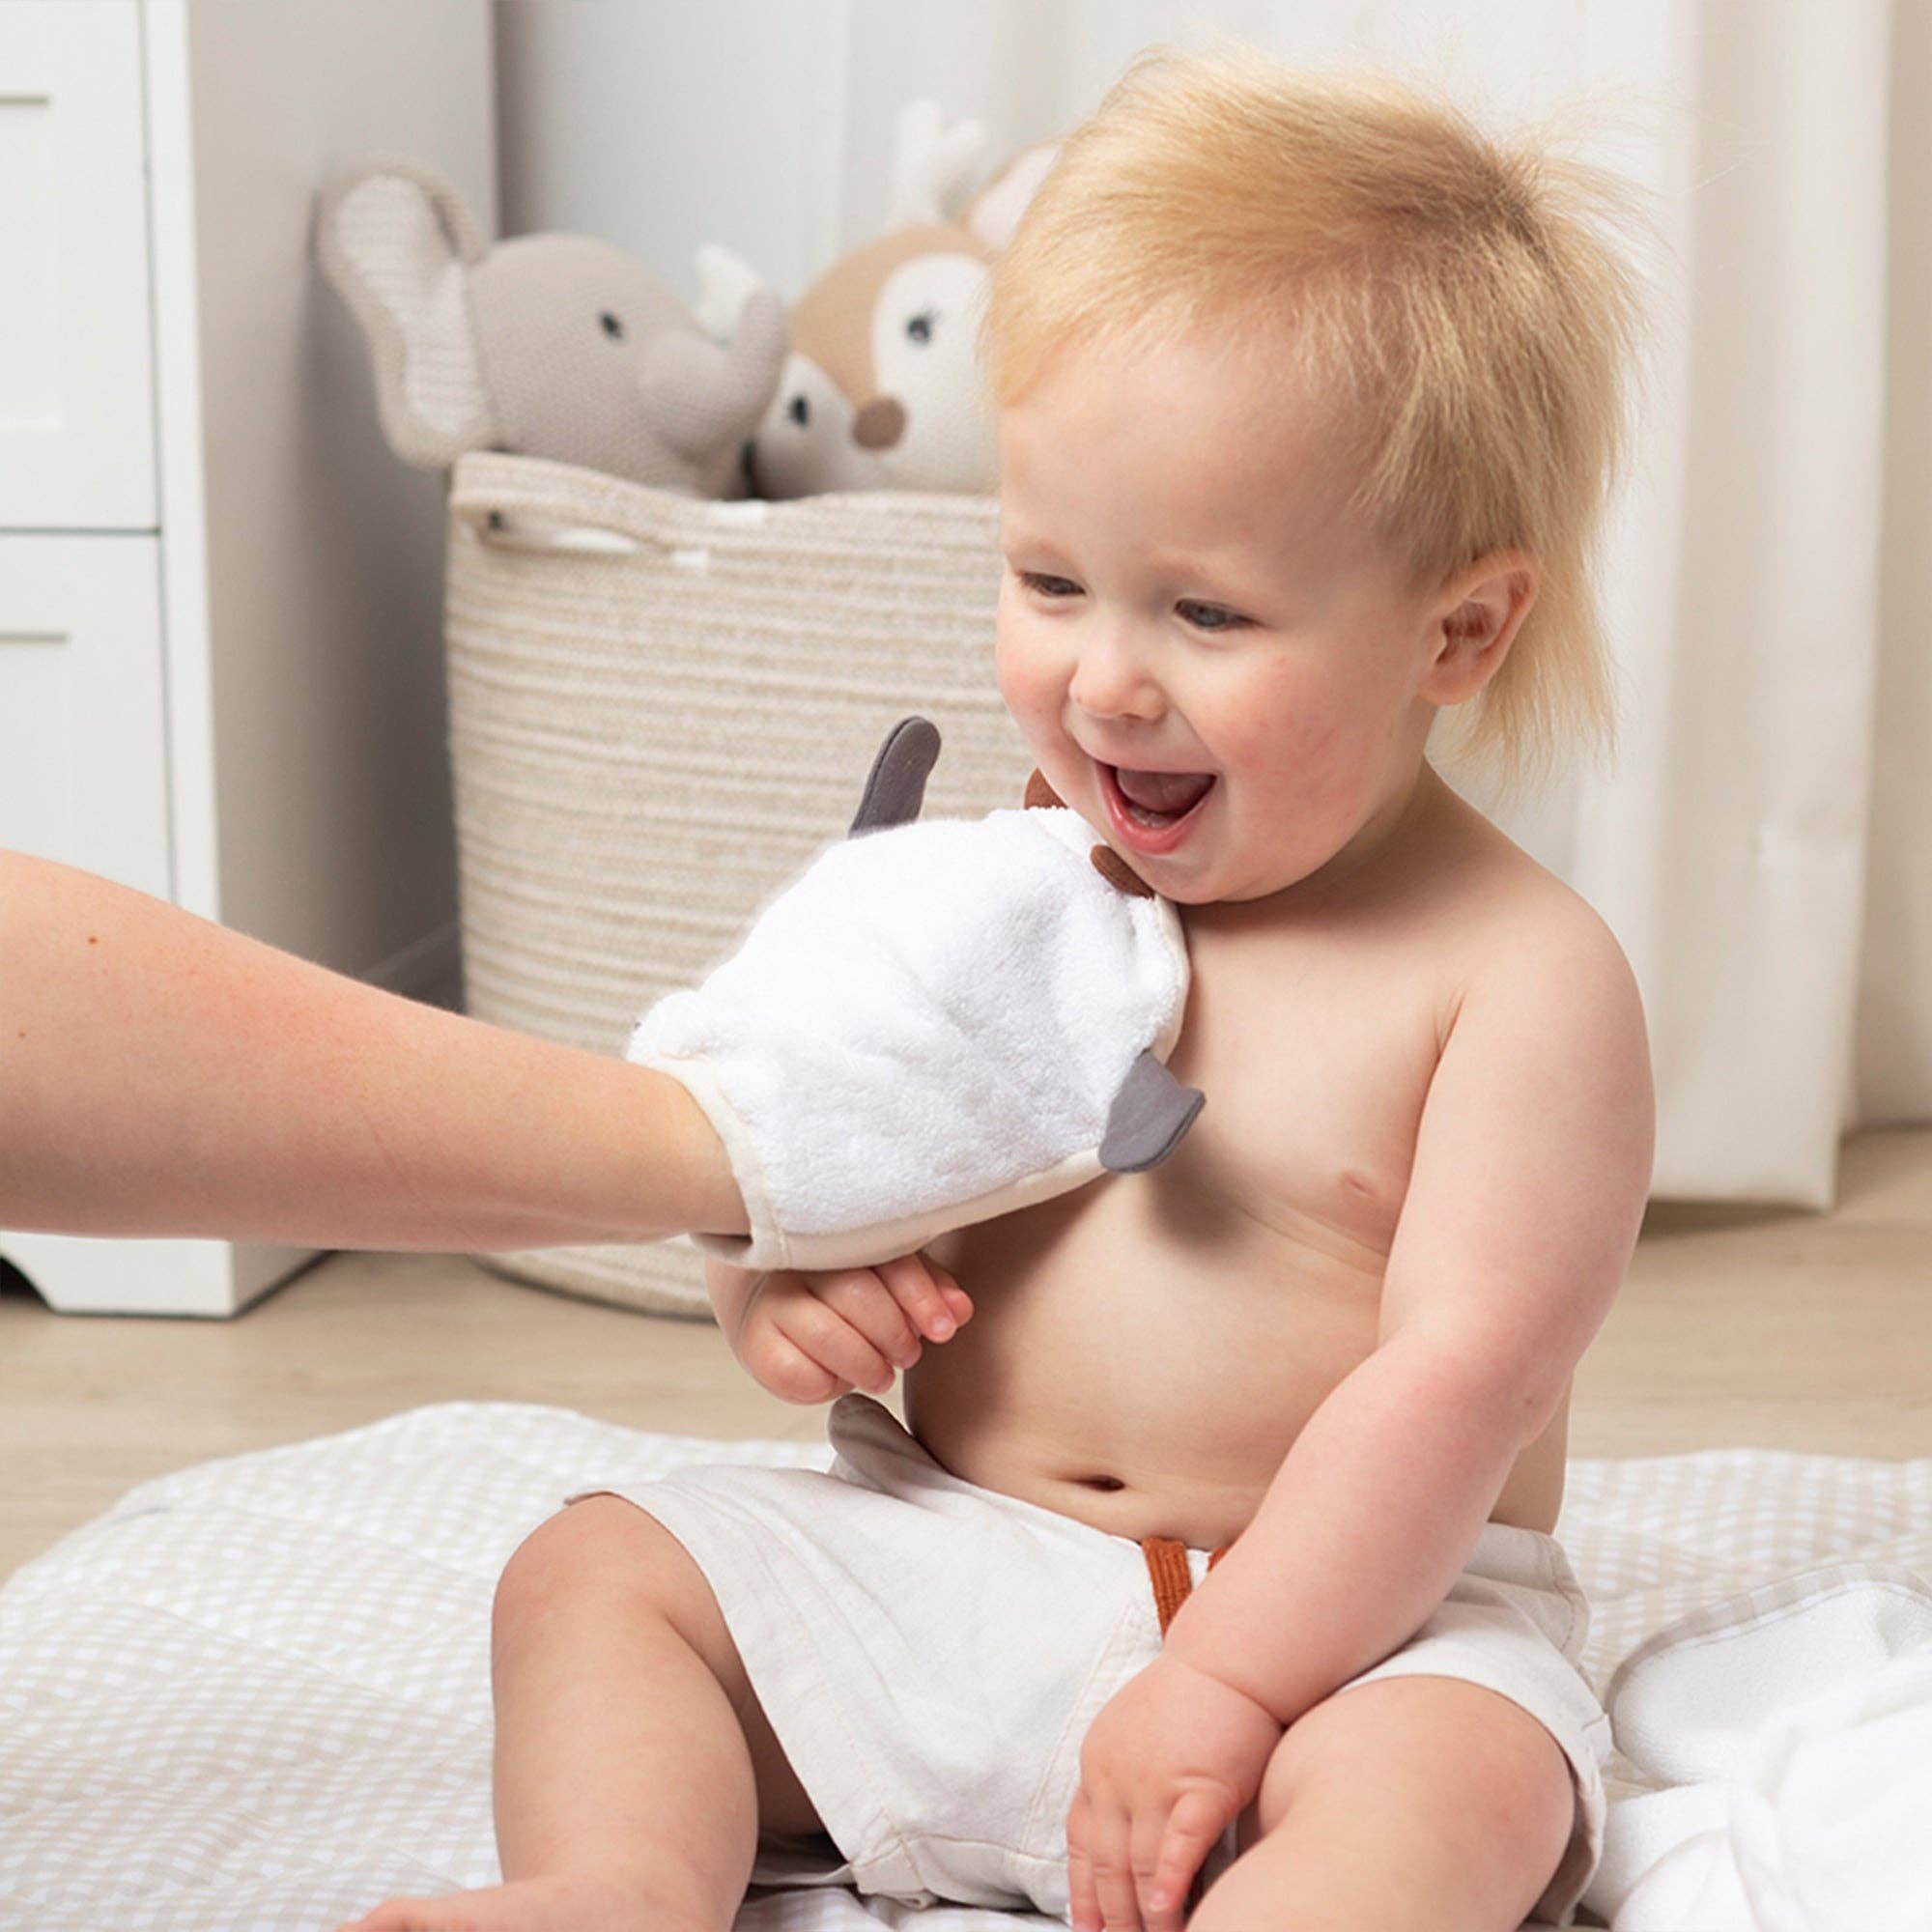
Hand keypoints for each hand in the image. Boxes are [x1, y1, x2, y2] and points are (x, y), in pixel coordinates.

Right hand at [724, 1252, 972, 1403]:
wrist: (776, 1310)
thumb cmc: (848, 1294)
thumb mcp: (893, 1282)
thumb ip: (929, 1292)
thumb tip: (961, 1311)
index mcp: (842, 1235)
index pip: (887, 1258)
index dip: (921, 1297)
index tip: (944, 1329)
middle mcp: (801, 1261)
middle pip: (854, 1293)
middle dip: (893, 1333)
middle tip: (909, 1354)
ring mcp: (772, 1300)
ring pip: (824, 1333)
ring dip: (864, 1363)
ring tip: (882, 1375)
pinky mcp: (754, 1344)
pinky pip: (793, 1371)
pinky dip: (825, 1383)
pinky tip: (836, 1378)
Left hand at [1066, 1651, 1281, 1931]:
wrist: (1231, 1658)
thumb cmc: (1191, 1699)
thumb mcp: (1132, 1734)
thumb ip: (1122, 1782)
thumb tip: (1121, 1837)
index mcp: (1097, 1765)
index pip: (1079, 1842)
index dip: (1082, 1892)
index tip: (1085, 1931)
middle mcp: (1115, 1777)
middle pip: (1107, 1864)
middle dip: (1112, 1917)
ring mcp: (1155, 1781)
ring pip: (1140, 1866)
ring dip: (1144, 1917)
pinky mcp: (1201, 1784)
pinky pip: (1179, 1844)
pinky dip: (1170, 1883)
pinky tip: (1168, 1912)